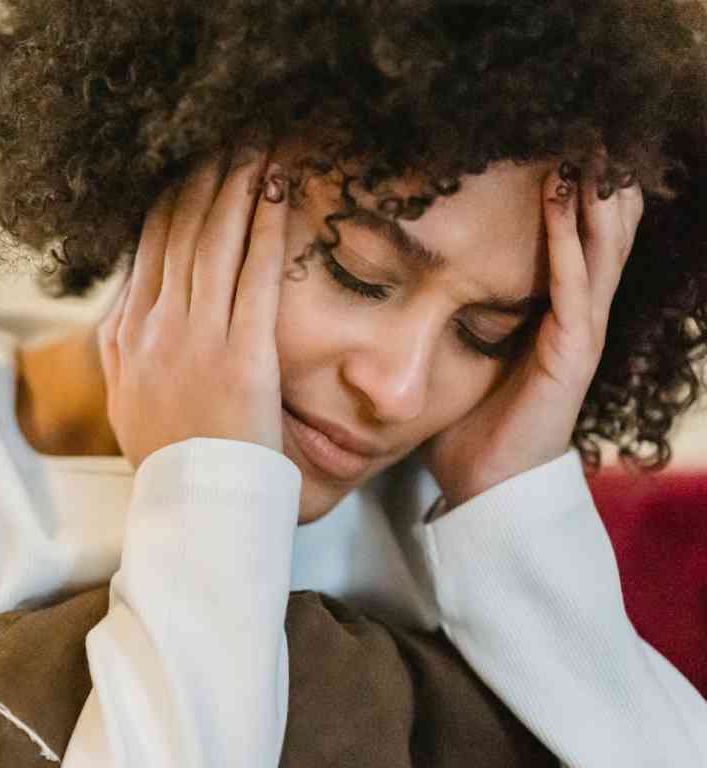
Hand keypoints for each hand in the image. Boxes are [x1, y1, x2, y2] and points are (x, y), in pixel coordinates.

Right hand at [97, 148, 290, 469]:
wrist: (194, 508)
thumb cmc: (169, 458)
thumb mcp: (125, 401)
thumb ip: (120, 351)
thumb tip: (121, 310)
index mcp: (128, 338)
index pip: (149, 250)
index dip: (170, 200)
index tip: (188, 167)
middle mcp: (156, 329)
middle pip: (179, 234)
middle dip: (204, 179)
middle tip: (225, 137)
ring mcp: (197, 340)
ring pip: (214, 242)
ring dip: (236, 186)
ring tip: (254, 147)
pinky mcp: (242, 356)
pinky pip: (254, 275)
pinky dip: (264, 226)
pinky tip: (277, 191)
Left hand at [425, 159, 644, 512]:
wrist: (485, 489)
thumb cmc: (469, 426)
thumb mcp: (462, 357)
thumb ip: (453, 318)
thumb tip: (402, 283)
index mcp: (551, 316)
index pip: (572, 241)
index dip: (572, 196)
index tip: (555, 143)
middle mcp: (573, 317)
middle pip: (599, 235)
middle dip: (594, 182)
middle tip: (583, 127)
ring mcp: (577, 334)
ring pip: (598, 249)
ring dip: (590, 196)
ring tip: (582, 145)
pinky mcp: (570, 354)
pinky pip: (573, 286)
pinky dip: (568, 240)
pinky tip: (563, 200)